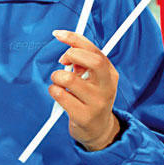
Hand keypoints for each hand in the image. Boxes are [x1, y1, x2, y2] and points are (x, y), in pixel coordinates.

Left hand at [49, 30, 119, 150]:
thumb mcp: (93, 79)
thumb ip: (83, 63)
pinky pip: (59, 94)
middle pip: (92, 61)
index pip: (95, 50)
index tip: (58, 34)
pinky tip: (58, 94)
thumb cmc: (90, 98)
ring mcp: (97, 103)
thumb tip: (67, 52)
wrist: (98, 130)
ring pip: (69, 78)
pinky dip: (53, 90)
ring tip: (59, 82)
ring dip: (57, 76)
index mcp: (110, 74)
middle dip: (72, 54)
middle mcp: (107, 87)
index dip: (75, 38)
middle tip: (63, 61)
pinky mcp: (83, 116)